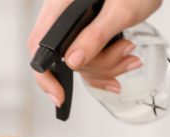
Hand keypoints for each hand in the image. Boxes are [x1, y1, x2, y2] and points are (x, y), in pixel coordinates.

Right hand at [27, 0, 160, 103]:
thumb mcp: (120, 10)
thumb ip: (96, 35)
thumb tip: (72, 61)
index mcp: (62, 6)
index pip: (40, 46)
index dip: (45, 75)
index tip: (59, 95)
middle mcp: (64, 17)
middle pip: (66, 60)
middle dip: (98, 66)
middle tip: (125, 51)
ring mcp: (75, 27)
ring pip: (81, 64)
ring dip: (109, 66)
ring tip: (130, 50)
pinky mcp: (87, 34)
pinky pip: (90, 61)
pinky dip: (108, 66)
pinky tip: (125, 59)